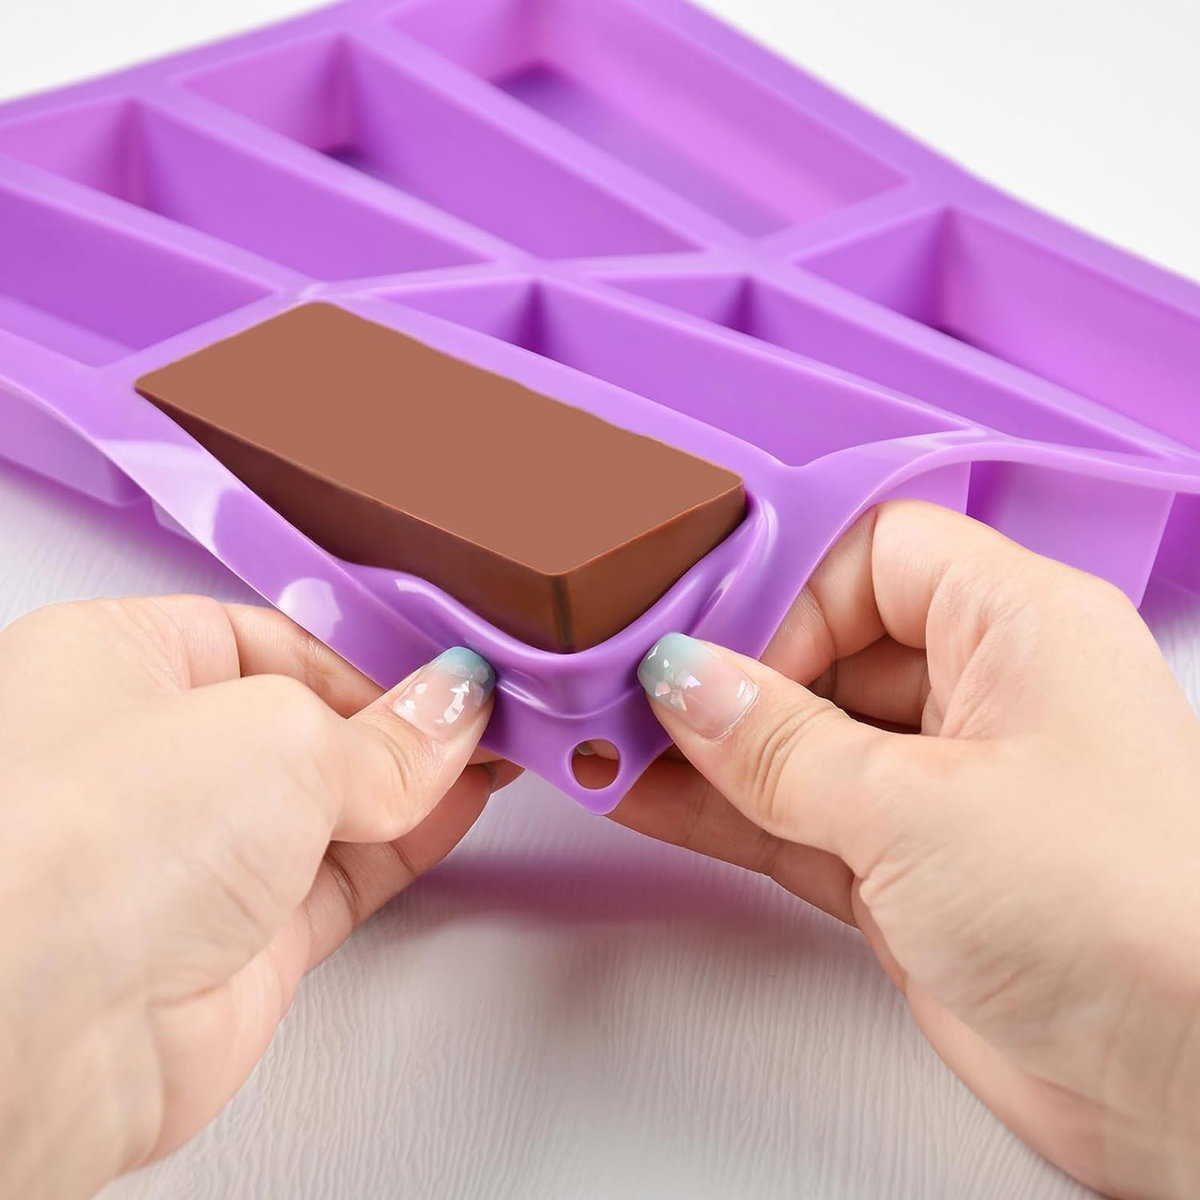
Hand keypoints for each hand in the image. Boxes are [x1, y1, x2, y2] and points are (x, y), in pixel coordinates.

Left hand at [0, 596, 509, 1199]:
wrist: (41, 1022)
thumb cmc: (82, 844)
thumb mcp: (276, 733)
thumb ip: (382, 732)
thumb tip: (448, 712)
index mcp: (118, 663)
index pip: (270, 637)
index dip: (364, 650)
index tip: (441, 665)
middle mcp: (150, 759)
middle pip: (310, 722)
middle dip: (402, 718)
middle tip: (482, 706)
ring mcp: (197, 853)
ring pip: (336, 802)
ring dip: (420, 780)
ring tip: (495, 749)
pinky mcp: (241, 936)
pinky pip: (348, 873)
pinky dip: (411, 841)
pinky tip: (460, 806)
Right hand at [602, 501, 1199, 1199]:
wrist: (1193, 1087)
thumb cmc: (1130, 916)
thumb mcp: (919, 807)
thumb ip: (782, 743)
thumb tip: (687, 681)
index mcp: (1018, 627)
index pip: (873, 555)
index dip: (783, 588)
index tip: (705, 643)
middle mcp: (985, 696)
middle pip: (827, 646)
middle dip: (728, 673)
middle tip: (634, 694)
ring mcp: (945, 789)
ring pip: (804, 742)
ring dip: (711, 750)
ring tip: (614, 746)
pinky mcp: (913, 872)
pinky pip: (801, 820)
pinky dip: (730, 814)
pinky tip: (654, 800)